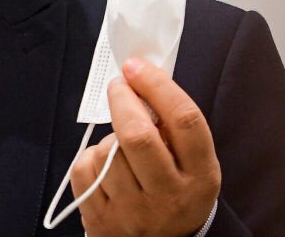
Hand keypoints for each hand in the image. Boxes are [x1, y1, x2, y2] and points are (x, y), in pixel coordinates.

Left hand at [70, 57, 220, 236]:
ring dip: (108, 137)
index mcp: (200, 177)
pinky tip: (104, 167)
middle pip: (137, 135)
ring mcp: (133, 211)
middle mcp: (169, 196)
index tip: (137, 66)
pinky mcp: (100, 218)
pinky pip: (83, 168)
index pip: (184, 121)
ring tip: (120, 146)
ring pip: (107, 151)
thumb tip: (141, 79)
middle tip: (119, 86)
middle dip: (122, 100)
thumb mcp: (192, 166)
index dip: (157, 86)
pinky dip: (89, 158)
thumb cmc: (173, 192)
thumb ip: (175, 129)